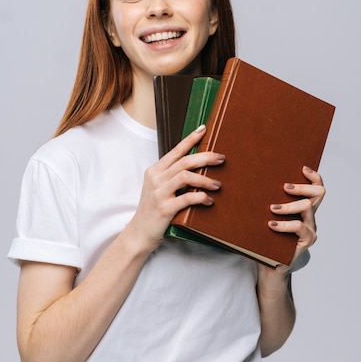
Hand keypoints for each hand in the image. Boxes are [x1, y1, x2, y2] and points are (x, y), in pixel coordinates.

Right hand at [128, 125, 224, 251]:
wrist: (139, 232)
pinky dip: (200, 197)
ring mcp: (159, 193)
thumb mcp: (158, 188)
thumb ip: (172, 176)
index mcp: (155, 171)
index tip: (203, 129)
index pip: (175, 151)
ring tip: (218, 185)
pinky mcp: (164, 208)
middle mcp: (156, 179)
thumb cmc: (153, 210)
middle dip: (205, 157)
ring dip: (205, 179)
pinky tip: (209, 201)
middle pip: (184, 161)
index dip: (190, 139)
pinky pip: (186, 198)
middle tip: (221, 159)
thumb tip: (197, 167)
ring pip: (185, 176)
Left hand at [268, 165, 324, 266]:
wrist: (269, 265)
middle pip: (318, 194)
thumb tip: (250, 181)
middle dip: (301, 187)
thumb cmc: (266, 238)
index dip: (313, 177)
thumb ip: (268, 203)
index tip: (302, 168)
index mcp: (303, 209)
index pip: (316, 188)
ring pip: (307, 207)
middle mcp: (309, 217)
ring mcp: (309, 229)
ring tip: (272, 208)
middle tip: (284, 187)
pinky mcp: (305, 242)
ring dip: (288, 205)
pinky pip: (299, 227)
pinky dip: (284, 224)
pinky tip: (271, 224)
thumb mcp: (267, 217)